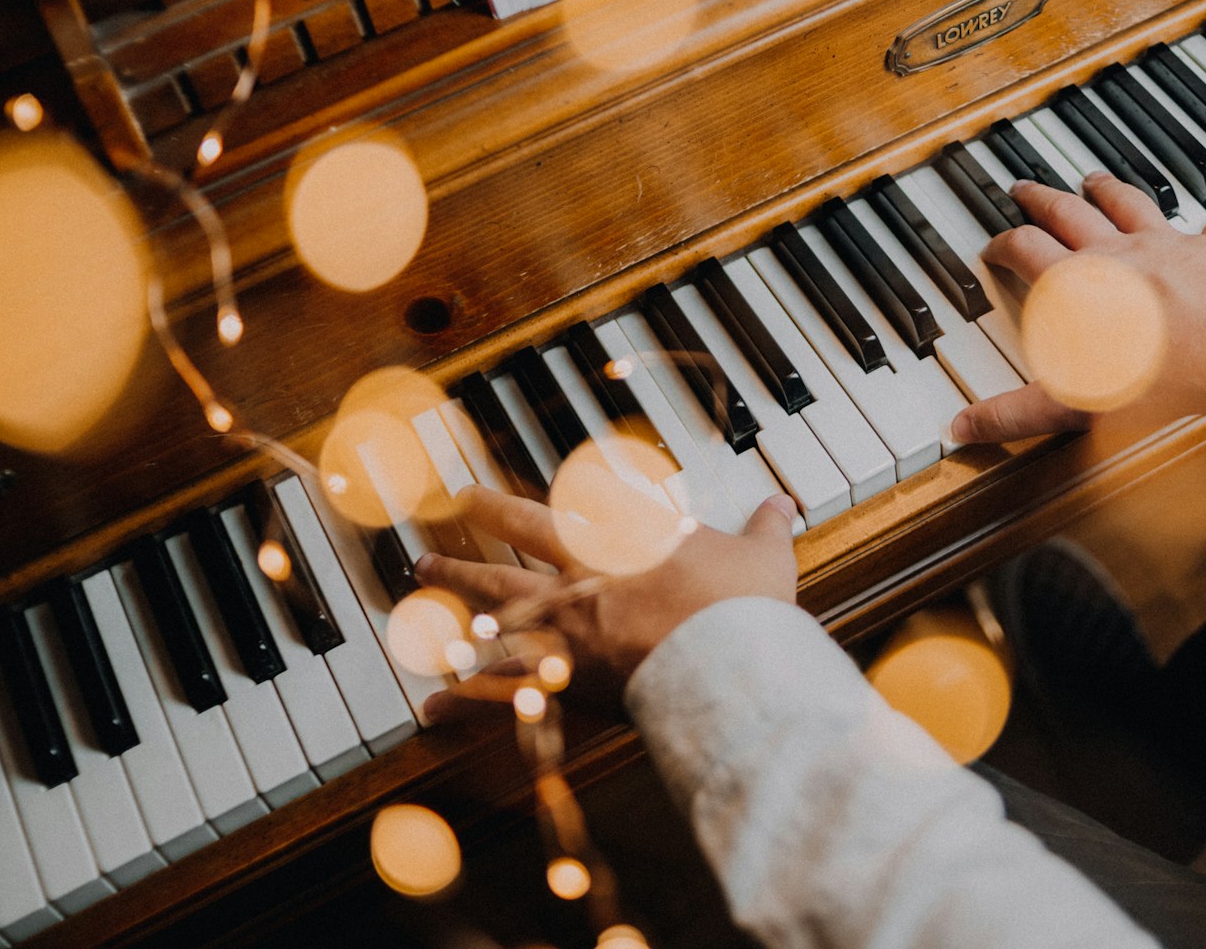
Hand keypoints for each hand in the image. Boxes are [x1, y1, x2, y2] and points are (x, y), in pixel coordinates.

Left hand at [414, 486, 798, 719]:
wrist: (727, 664)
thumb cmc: (742, 608)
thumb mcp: (762, 557)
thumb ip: (764, 528)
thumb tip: (784, 504)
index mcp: (621, 541)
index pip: (554, 509)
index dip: (506, 500)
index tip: (474, 493)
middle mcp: (580, 578)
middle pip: (505, 553)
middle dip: (467, 541)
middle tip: (428, 546)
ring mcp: (565, 629)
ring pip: (489, 610)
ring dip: (451, 596)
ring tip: (421, 587)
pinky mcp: (565, 682)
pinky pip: (501, 693)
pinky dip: (462, 703)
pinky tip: (428, 711)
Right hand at [951, 173, 1205, 441]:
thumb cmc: (1162, 378)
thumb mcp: (1077, 404)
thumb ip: (1018, 414)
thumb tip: (965, 428)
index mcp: (1076, 283)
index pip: (1025, 249)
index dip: (1001, 245)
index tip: (992, 247)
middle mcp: (1116, 253)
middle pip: (1068, 212)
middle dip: (1040, 200)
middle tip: (1024, 189)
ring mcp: (1166, 246)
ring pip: (1128, 204)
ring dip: (1107, 190)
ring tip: (1094, 180)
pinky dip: (1204, 226)